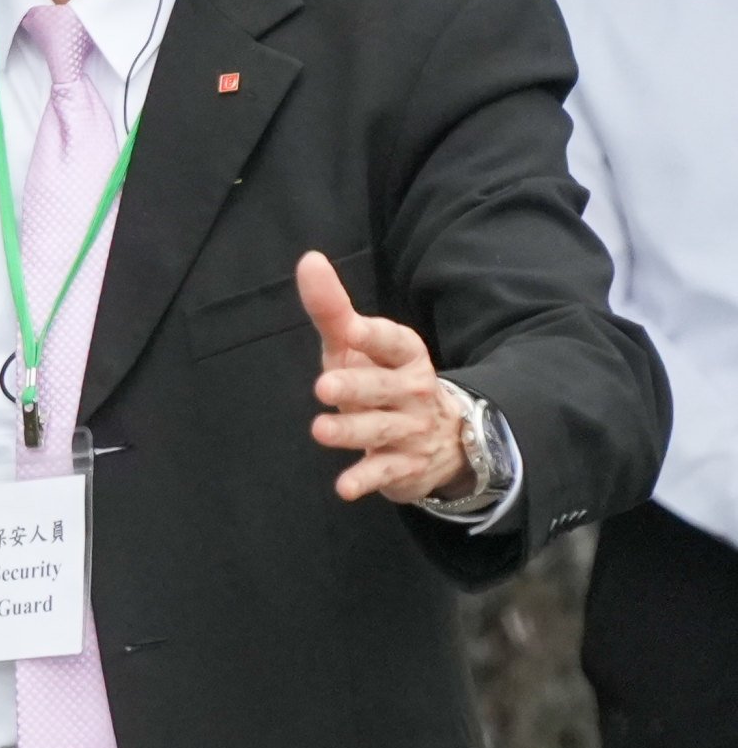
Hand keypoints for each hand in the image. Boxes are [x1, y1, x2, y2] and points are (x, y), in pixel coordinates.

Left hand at [299, 249, 466, 505]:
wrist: (438, 438)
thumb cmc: (382, 380)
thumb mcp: (357, 346)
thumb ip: (333, 309)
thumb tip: (309, 260)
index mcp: (405, 356)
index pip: (396, 342)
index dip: (375, 336)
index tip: (351, 328)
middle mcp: (413, 391)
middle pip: (385, 388)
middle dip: (357, 387)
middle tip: (323, 386)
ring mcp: (411, 429)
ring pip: (382, 429)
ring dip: (351, 431)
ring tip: (320, 430)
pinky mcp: (404, 466)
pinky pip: (385, 472)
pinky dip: (367, 479)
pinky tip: (344, 487)